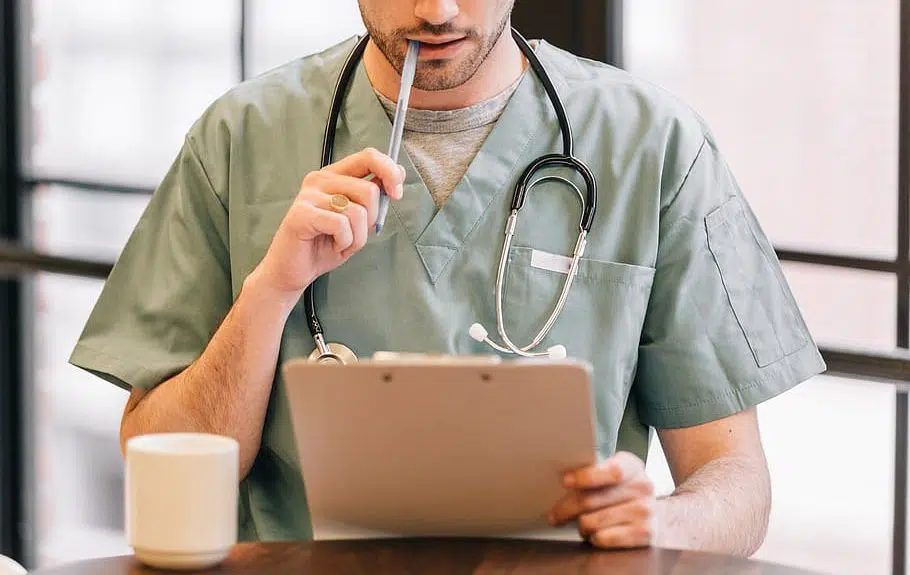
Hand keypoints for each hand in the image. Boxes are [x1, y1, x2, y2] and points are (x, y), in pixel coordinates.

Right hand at [255, 148, 405, 296]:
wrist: (293, 270)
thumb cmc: (324, 244)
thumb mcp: (357, 219)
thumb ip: (373, 195)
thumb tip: (398, 173)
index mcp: (335, 175)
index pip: (368, 156)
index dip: (389, 171)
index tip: (396, 193)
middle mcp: (320, 180)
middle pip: (368, 190)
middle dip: (371, 220)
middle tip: (355, 234)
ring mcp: (309, 195)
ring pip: (357, 211)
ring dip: (358, 237)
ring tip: (342, 243)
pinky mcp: (302, 213)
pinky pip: (341, 225)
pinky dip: (345, 242)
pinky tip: (334, 245)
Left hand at [548, 451, 655, 548]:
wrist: (653, 513)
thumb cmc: (621, 491)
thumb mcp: (611, 474)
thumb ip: (592, 473)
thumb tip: (562, 481)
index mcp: (632, 466)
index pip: (611, 471)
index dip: (586, 476)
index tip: (565, 481)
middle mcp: (642, 487)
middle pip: (592, 500)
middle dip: (566, 509)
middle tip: (554, 516)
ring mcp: (645, 511)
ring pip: (592, 521)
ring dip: (580, 525)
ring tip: (582, 524)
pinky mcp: (645, 534)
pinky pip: (603, 538)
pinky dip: (593, 538)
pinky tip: (595, 534)